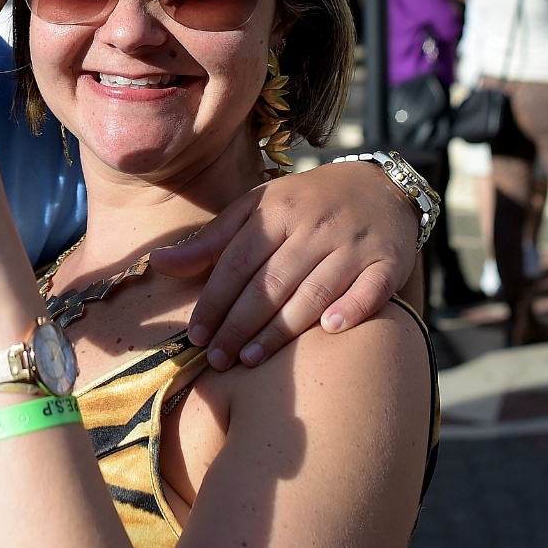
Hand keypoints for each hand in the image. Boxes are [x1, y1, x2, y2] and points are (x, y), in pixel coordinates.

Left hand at [149, 159, 416, 369]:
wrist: (379, 187)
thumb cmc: (305, 205)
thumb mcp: (257, 209)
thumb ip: (211, 241)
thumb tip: (159, 263)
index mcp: (278, 211)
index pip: (238, 261)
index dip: (214, 300)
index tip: (196, 335)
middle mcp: (315, 226)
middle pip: (271, 282)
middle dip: (240, 324)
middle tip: (217, 359)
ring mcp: (354, 244)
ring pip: (314, 290)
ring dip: (282, 328)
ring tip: (252, 360)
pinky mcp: (388, 261)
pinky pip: (371, 289)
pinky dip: (352, 308)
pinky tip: (330, 330)